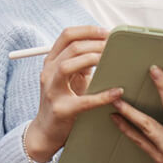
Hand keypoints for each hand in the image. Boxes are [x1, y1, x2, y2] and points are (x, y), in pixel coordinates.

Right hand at [24, 26, 123, 162]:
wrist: (45, 131)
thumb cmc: (62, 101)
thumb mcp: (69, 78)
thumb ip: (81, 63)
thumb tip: (103, 47)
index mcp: (51, 62)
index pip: (67, 36)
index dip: (88, 31)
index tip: (106, 33)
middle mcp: (48, 73)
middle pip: (71, 48)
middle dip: (96, 44)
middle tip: (114, 46)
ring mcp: (52, 91)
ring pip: (68, 66)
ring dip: (92, 59)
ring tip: (110, 60)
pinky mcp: (61, 110)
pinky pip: (83, 101)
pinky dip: (102, 96)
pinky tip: (117, 92)